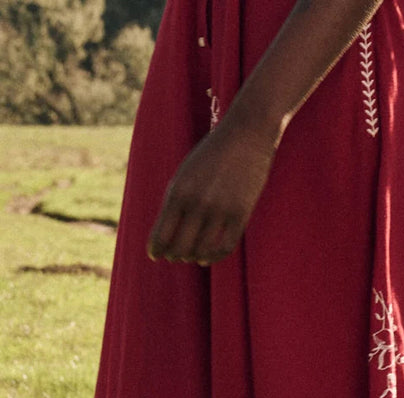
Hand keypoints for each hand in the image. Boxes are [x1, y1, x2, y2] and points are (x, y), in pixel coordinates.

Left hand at [148, 118, 277, 265]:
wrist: (247, 134)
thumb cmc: (212, 155)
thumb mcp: (186, 174)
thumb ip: (175, 202)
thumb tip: (166, 236)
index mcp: (178, 191)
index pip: (162, 235)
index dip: (157, 250)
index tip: (156, 255)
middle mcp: (198, 202)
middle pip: (180, 248)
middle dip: (175, 256)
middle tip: (176, 257)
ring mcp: (221, 209)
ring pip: (202, 251)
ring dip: (194, 258)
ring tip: (192, 257)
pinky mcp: (241, 214)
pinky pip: (224, 248)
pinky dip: (213, 257)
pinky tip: (207, 258)